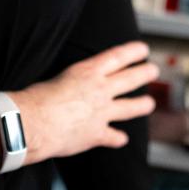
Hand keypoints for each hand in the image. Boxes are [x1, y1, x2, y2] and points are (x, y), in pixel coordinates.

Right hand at [11, 41, 157, 162]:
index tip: (144, 49)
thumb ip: (75, 81)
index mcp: (89, 71)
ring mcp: (101, 112)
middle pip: (130, 79)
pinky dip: (117, 138)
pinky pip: (112, 136)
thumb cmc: (37, 97)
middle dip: (144, 73)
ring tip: (150, 104)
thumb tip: (75, 86)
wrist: (34, 123)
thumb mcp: (60, 77)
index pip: (117, 57)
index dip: (133, 52)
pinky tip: (121, 139)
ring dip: (141, 105)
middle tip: (154, 70)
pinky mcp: (96, 134)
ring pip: (129, 107)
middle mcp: (100, 89)